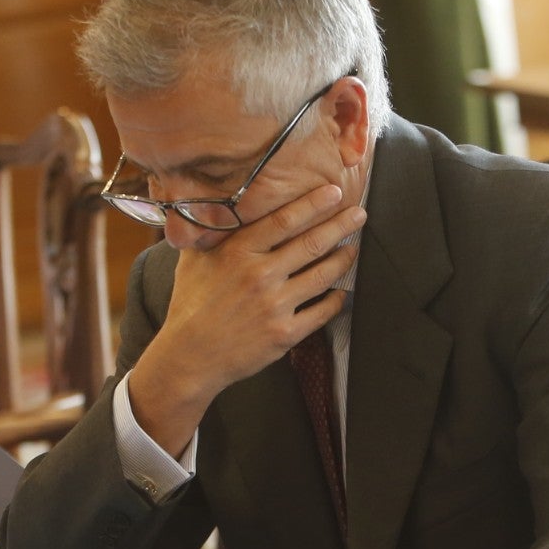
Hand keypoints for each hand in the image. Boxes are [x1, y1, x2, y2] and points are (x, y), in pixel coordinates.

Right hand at [128, 185, 365, 451]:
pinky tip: (341, 291)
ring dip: (343, 259)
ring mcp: (274, 306)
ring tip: (352, 248)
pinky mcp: (284, 334)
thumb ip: (210, 231)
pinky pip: (321, 312)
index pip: (284, 220)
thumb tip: (216, 204)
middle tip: (359, 214)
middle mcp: (260, 276)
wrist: (189, 356)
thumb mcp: (193, 259)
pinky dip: (336, 299)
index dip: (314, 204)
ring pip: (322, 276)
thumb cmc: (190, 304)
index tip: (334, 192)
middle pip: (312, 243)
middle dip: (341, 225)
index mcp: (238, 252)